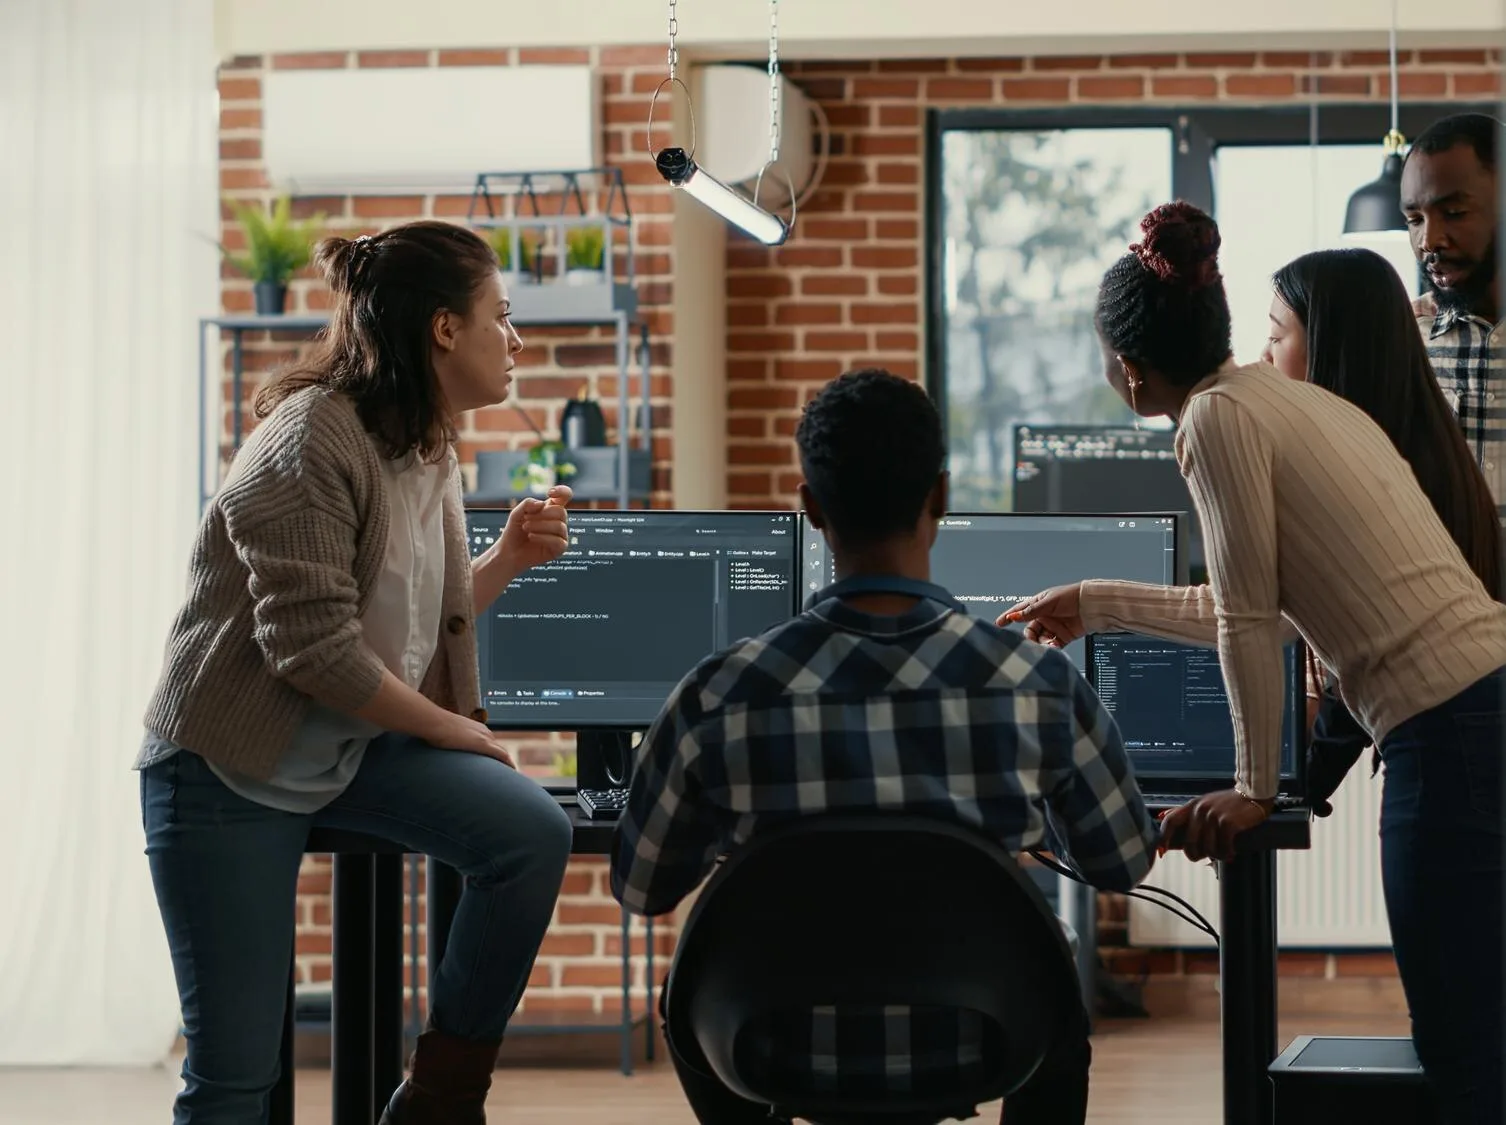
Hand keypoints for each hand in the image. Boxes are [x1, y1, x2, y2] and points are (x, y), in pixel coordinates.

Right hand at [431, 713, 516, 768]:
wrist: (435, 722)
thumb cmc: (436, 728)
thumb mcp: (447, 734)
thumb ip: (450, 740)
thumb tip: (442, 748)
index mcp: (477, 729)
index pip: (490, 743)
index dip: (495, 754)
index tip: (496, 765)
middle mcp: (484, 731)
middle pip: (498, 748)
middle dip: (502, 760)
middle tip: (506, 774)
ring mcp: (485, 737)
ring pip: (501, 752)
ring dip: (506, 763)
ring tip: (510, 776)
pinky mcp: (483, 744)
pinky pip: (501, 754)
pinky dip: (508, 762)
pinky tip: (512, 770)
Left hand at [497, 485, 571, 576]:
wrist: (509, 552)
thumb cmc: (514, 532)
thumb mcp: (516, 513)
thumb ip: (527, 504)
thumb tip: (542, 504)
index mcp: (550, 509)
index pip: (565, 496)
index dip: (562, 491)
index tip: (550, 493)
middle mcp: (558, 521)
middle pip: (561, 512)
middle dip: (542, 515)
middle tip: (526, 520)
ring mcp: (560, 535)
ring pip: (559, 526)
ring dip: (539, 526)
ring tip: (526, 528)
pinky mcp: (559, 549)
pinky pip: (558, 541)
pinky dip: (542, 538)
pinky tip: (532, 537)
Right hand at [997, 583, 1084, 647]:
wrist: (1092, 605)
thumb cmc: (1072, 597)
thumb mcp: (1048, 602)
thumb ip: (1031, 611)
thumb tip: (1014, 616)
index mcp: (1038, 605)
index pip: (1019, 612)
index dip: (1008, 617)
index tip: (998, 624)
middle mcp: (1044, 617)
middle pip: (1029, 631)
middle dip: (1029, 637)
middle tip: (1030, 641)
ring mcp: (1053, 628)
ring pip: (1040, 640)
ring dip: (1041, 644)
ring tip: (1047, 644)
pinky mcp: (1062, 637)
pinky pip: (1052, 646)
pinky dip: (1051, 648)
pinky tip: (1053, 646)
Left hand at [1157, 789, 1271, 862]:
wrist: (1253, 794)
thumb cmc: (1228, 803)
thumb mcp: (1204, 803)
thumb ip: (1185, 812)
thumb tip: (1161, 817)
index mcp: (1192, 806)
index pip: (1170, 821)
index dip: (1163, 838)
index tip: (1161, 851)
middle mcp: (1200, 810)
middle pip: (1189, 843)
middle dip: (1195, 855)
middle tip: (1204, 856)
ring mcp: (1213, 816)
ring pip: (1207, 848)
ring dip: (1215, 855)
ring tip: (1222, 852)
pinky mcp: (1227, 823)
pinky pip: (1223, 847)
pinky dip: (1227, 853)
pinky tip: (1231, 851)